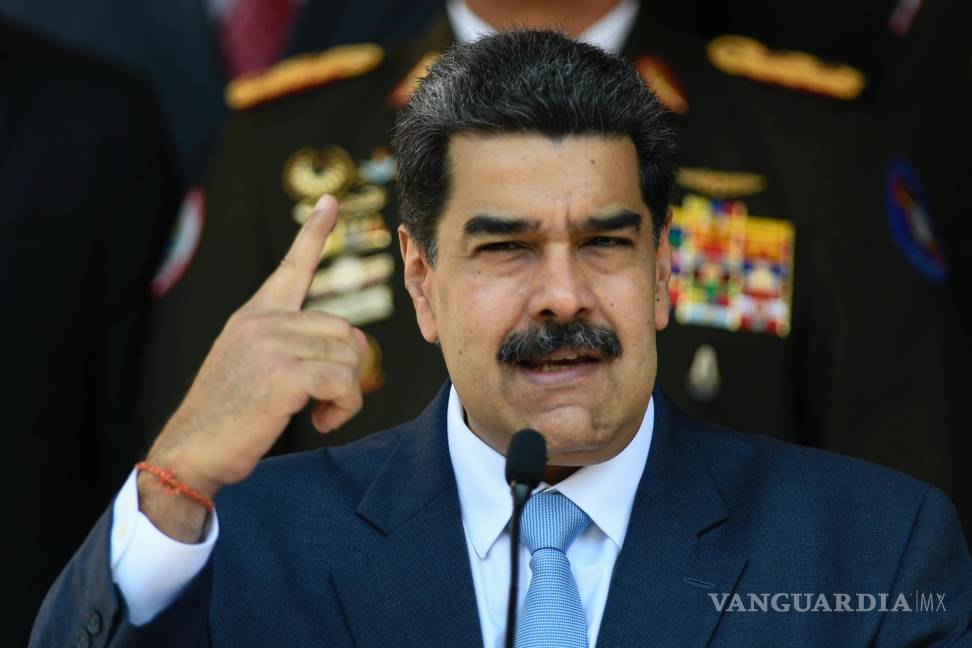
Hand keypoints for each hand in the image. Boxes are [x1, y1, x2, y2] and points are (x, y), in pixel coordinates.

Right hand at [139, 194, 365, 539]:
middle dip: (348, 369)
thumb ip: (287, 345)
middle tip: (327, 399)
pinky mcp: (283, 375)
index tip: (328, 202)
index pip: (290, 266)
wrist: (190, 452)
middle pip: (345, 330)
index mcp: (254, 315)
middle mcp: (262, 321)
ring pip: (350, 358)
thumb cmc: (227, 418)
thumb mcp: (250, 366)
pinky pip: (344, 382)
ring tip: (320, 412)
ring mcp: (271, 345)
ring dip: (346, 393)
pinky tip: (323, 421)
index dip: (313, 234)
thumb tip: (346, 349)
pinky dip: (345, 407)